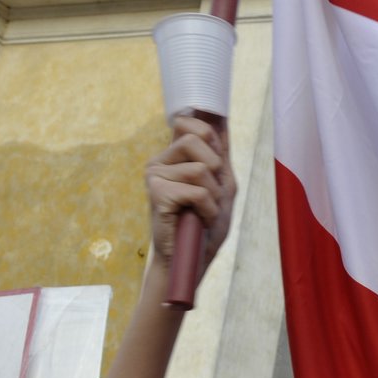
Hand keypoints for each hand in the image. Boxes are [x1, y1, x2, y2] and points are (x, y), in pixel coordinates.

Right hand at [144, 115, 236, 273]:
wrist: (191, 258)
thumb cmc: (205, 224)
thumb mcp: (222, 185)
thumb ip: (220, 154)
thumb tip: (222, 119)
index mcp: (173, 156)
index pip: (188, 122)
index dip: (209, 134)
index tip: (215, 162)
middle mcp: (160, 161)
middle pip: (198, 138)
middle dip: (216, 170)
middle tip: (210, 195)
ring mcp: (155, 175)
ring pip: (201, 168)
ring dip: (214, 195)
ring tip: (203, 210)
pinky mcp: (157, 192)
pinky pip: (198, 191)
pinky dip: (208, 208)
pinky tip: (198, 218)